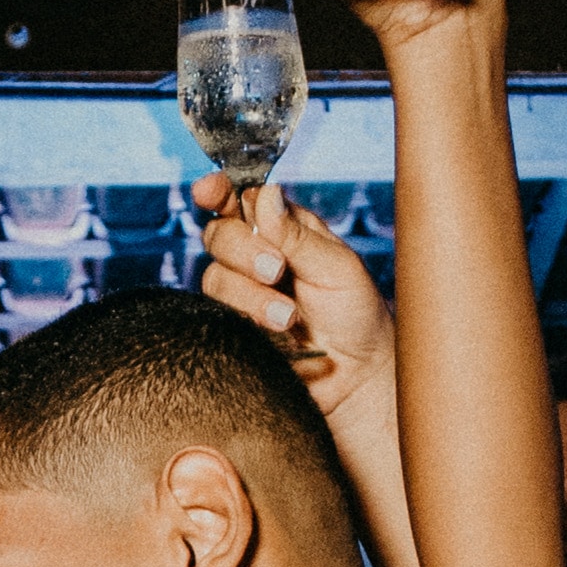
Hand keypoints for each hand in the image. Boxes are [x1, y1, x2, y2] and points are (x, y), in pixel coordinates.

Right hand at [191, 177, 395, 424]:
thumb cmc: (356, 316)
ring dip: (250, 296)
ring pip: (214, 278)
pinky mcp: (234, 330)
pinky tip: (277, 334)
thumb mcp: (337, 266)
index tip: (210, 191)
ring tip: (289, 318)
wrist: (357, 376)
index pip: (239, 199)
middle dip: (243, 250)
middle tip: (278, 271)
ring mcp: (242, 296)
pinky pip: (216, 318)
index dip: (218, 190)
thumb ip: (297, 235)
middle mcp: (255, 258)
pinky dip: (246, 321)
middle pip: (218, 235)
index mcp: (281, 230)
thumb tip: (266, 195)